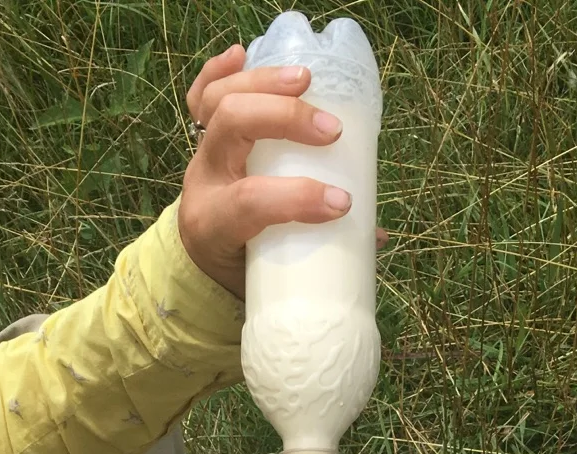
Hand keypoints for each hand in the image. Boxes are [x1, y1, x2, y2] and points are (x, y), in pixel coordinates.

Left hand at [178, 43, 352, 297]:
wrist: (201, 263)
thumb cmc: (242, 269)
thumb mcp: (272, 276)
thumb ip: (320, 256)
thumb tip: (376, 235)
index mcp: (214, 225)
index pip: (250, 201)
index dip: (297, 198)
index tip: (341, 203)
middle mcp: (202, 182)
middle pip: (232, 125)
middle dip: (284, 118)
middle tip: (332, 129)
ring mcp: (200, 155)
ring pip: (219, 100)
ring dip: (263, 81)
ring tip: (305, 79)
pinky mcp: (203, 139)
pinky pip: (201, 96)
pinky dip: (219, 71)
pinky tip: (242, 55)